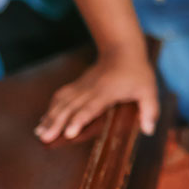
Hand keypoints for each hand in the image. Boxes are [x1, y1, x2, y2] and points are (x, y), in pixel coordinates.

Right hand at [35, 46, 158, 142]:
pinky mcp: (77, 85)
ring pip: (62, 102)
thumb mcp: (149, 90)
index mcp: (107, 92)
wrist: (122, 50)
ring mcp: (82, 86)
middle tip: (45, 137)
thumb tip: (149, 131)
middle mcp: (91, 89)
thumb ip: (150, 110)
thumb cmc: (137, 72)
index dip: (80, 120)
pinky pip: (61, 96)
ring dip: (50, 116)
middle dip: (57, 122)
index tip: (69, 133)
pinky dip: (51, 108)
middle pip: (71, 107)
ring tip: (39, 132)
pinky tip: (43, 120)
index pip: (91, 107)